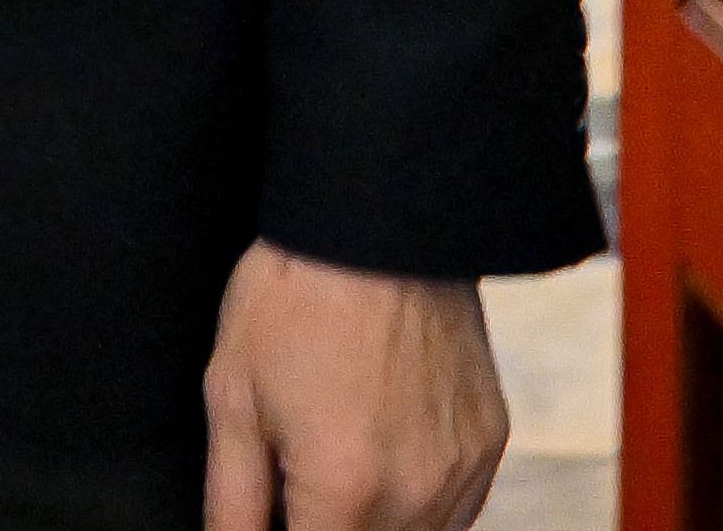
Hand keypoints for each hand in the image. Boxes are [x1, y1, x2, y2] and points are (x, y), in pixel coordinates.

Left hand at [201, 243, 502, 530]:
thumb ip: (233, 504)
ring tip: (338, 456)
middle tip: (297, 479)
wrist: (379, 221)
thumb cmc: (294, 299)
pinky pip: (455, 510)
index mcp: (346, 491)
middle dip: (327, 525)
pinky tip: (381, 452)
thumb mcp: (232, 400)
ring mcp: (463, 472)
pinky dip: (417, 503)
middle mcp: (418, 496)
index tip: (276, 507)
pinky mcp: (490, 444)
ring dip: (372, 522)